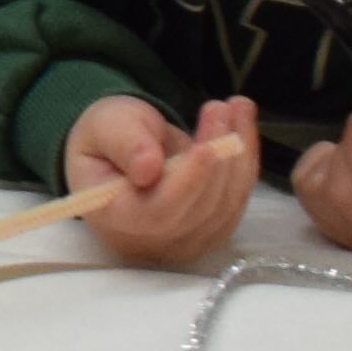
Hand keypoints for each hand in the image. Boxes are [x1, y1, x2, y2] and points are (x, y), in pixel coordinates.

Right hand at [63, 93, 261, 265]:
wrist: (122, 155)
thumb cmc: (107, 139)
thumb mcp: (104, 126)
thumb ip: (124, 143)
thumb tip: (148, 168)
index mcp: (115, 218)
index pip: (159, 212)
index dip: (187, 183)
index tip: (205, 147)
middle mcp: (150, 242)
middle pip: (200, 210)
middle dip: (219, 158)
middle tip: (221, 107)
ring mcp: (184, 244)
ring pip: (226, 206)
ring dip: (240, 155)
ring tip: (237, 106)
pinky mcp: (210, 234)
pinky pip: (237, 203)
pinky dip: (247, 164)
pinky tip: (243, 127)